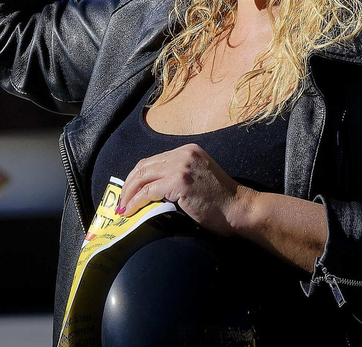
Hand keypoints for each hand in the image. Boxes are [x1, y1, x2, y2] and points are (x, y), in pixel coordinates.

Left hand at [118, 144, 258, 237]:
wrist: (239, 208)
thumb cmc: (221, 201)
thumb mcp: (198, 178)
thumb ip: (178, 176)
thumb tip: (151, 190)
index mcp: (187, 151)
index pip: (153, 160)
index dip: (137, 176)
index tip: (129, 191)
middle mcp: (183, 154)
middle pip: (144, 166)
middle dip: (129, 185)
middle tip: (121, 202)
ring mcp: (181, 166)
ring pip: (143, 177)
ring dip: (129, 194)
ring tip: (123, 208)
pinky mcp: (180, 182)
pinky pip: (148, 191)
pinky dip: (136, 201)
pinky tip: (131, 211)